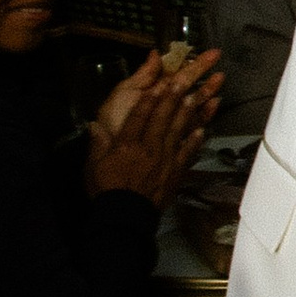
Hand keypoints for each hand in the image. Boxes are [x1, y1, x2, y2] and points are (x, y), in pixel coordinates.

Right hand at [86, 45, 223, 209]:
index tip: (157, 83)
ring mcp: (164, 159)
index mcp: (127, 144)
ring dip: (186, 112)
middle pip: (161, 118)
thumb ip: (97, 143)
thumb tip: (94, 124)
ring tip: (195, 96)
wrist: (125, 216)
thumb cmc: (107, 190)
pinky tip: (202, 130)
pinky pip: (186, 153)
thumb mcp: (94, 165)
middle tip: (182, 80)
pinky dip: (194, 141)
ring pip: (176, 131)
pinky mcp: (175, 172)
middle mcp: (148, 147)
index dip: (149, 98)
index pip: (139, 115)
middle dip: (172, 97)